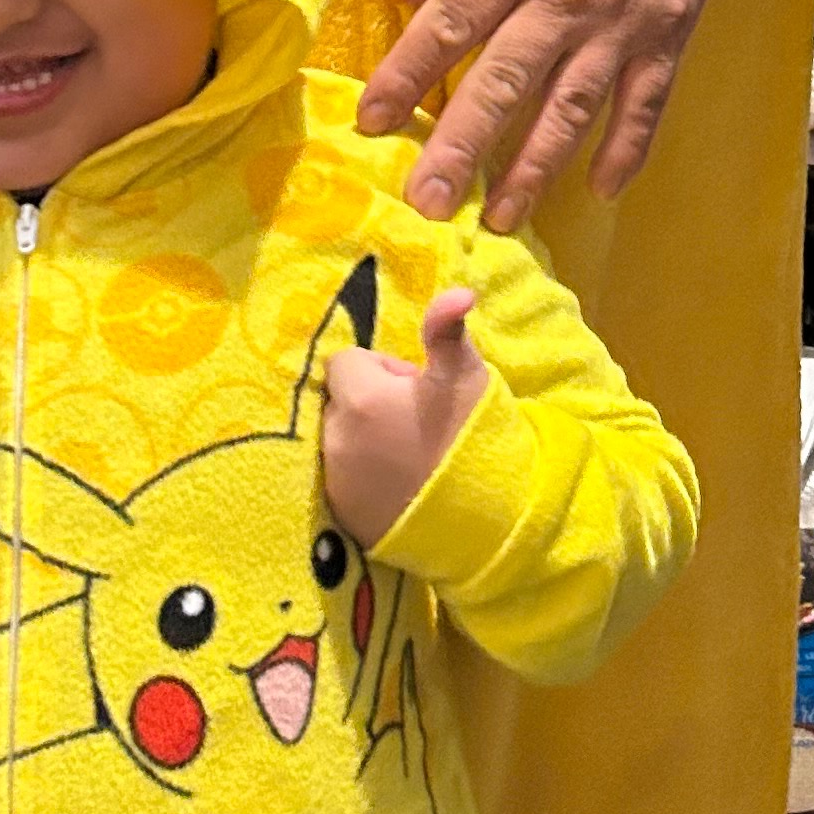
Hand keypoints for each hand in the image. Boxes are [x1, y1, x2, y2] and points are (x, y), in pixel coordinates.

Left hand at [322, 289, 489, 548]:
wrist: (481, 521)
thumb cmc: (471, 437)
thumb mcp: (465, 376)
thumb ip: (447, 331)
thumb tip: (460, 292)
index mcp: (360, 397)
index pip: (346, 361)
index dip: (381, 370)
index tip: (412, 390)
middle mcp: (334, 436)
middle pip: (338, 400)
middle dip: (366, 403)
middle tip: (411, 421)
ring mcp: (333, 478)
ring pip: (336, 437)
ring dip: (359, 438)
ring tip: (404, 454)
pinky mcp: (337, 512)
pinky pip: (337, 476)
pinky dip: (357, 475)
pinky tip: (393, 484)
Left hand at [355, 0, 724, 230]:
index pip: (447, 27)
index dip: (405, 77)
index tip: (371, 123)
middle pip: (503, 82)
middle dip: (462, 146)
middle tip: (428, 201)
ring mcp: (617, 24)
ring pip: (569, 108)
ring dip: (535, 168)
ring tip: (501, 218)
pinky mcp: (665, 36)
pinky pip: (645, 103)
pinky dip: (626, 149)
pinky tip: (602, 191)